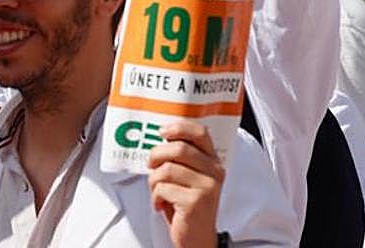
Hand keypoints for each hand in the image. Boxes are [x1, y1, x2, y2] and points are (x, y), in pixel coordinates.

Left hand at [147, 121, 224, 247]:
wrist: (197, 237)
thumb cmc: (186, 204)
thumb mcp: (188, 176)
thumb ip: (181, 157)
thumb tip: (161, 137)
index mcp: (212, 162)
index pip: (200, 133)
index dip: (179, 128)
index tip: (162, 131)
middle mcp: (214, 172)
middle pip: (178, 148)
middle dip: (156, 155)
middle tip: (151, 164)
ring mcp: (207, 187)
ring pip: (166, 169)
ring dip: (154, 181)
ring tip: (158, 191)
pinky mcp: (195, 202)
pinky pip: (162, 188)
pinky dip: (155, 197)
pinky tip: (161, 204)